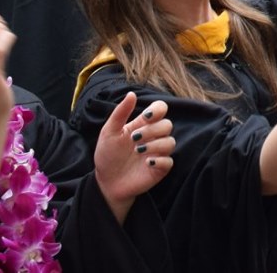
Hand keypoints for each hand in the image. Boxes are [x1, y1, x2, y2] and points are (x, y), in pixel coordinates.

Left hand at [94, 92, 174, 220]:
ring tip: (138, 151)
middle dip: (152, 130)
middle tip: (134, 139)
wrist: (106, 182)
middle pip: (167, 125)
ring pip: (171, 142)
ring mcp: (158, 153)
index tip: (146, 117)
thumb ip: (120, 113)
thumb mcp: (109, 132)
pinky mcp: (160, 169)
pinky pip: (169, 161)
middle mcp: (153, 137)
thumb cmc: (107, 156)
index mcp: (143, 125)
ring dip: (155, 144)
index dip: (158, 109)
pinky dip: (159, 160)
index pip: (161, 109)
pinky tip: (146, 163)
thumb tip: (132, 94)